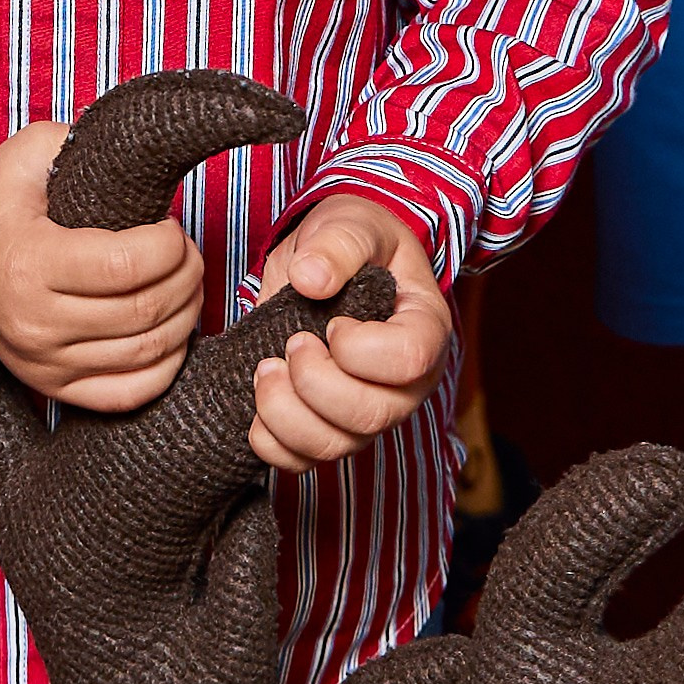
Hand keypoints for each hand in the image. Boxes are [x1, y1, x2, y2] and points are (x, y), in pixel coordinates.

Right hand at [0, 120, 204, 412]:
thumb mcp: (28, 155)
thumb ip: (78, 141)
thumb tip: (137, 147)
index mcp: (29, 262)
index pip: (127, 266)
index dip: (170, 246)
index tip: (170, 228)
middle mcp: (34, 322)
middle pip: (145, 311)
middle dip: (187, 277)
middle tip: (187, 254)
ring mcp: (43, 363)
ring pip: (147, 354)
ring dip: (185, 317)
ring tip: (184, 286)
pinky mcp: (54, 387)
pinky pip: (129, 394)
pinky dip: (166, 367)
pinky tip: (170, 333)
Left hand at [248, 194, 452, 470]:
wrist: (333, 260)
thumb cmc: (355, 242)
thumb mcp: (353, 223)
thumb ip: (337, 242)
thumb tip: (310, 278)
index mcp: (424, 329)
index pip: (409, 361)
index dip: (360, 349)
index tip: (332, 323)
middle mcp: (406, 383)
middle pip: (372, 416)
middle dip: (316, 383)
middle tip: (291, 343)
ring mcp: (370, 411)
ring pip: (336, 446)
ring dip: (287, 414)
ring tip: (266, 370)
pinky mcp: (331, 427)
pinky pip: (303, 460)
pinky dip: (272, 443)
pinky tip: (259, 407)